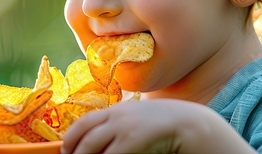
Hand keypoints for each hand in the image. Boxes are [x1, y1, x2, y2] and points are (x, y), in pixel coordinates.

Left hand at [61, 99, 252, 153]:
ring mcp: (124, 125)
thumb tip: (104, 142)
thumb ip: (121, 129)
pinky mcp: (133, 138)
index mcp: (117, 110)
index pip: (84, 123)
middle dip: (73, 151)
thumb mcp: (140, 123)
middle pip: (82, 134)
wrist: (194, 125)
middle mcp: (117, 115)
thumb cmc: (167, 128)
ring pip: (91, 147)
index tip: (67, 152)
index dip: (71, 139)